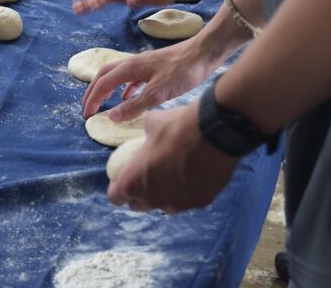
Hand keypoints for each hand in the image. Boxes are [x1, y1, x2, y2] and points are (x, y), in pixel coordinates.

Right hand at [81, 38, 219, 120]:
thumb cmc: (183, 71)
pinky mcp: (154, 67)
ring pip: (116, 75)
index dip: (92, 100)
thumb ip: (134, 106)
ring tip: (103, 102)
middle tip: (87, 107)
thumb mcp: (158, 93)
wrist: (205, 52)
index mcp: (129, 68)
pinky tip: (128, 97)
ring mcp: (143, 64)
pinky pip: (131, 78)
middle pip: (104, 75)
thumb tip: (111, 116)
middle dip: (93, 91)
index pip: (102, 84)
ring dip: (106, 88)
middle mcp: (132, 63)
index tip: (86, 115)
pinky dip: (124, 88)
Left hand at [108, 103, 238, 211]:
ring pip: (164, 205)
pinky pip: (187, 200)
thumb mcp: (151, 124)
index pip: (116, 197)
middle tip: (147, 176)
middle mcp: (153, 199)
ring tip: (173, 174)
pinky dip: (187, 191)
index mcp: (133, 182)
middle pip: (139, 205)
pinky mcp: (200, 203)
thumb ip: (144, 136)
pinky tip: (194, 174)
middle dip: (139, 194)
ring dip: (164, 194)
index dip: (118, 188)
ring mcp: (178, 204)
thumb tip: (148, 133)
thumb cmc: (176, 126)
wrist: (215, 131)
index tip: (124, 178)